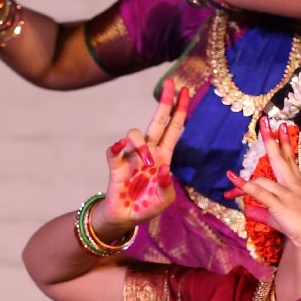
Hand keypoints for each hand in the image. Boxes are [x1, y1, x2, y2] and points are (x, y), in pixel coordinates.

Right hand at [96, 79, 191, 233]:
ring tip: (147, 165)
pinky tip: (120, 146)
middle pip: (157, 121)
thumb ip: (167, 186)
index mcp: (164, 156)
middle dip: (164, 101)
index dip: (180, 110)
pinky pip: (114, 150)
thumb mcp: (164, 199)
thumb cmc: (148, 205)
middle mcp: (149, 151)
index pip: (174, 128)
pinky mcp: (116, 166)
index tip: (185, 91)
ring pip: (135, 134)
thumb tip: (164, 169)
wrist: (127, 217)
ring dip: (141, 145)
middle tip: (169, 83)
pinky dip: (117, 146)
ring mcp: (131, 156)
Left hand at [225, 123, 300, 251]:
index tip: (281, 128)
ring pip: (264, 179)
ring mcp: (286, 194)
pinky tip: (234, 182)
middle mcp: (292, 185)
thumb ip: (264, 213)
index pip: (289, 160)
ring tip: (230, 176)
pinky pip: (260, 193)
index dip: (284, 144)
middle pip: (279, 158)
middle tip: (265, 121)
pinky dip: (246, 187)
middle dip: (271, 139)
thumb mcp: (282, 219)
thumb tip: (248, 211)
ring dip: (244, 179)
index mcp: (297, 185)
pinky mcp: (280, 204)